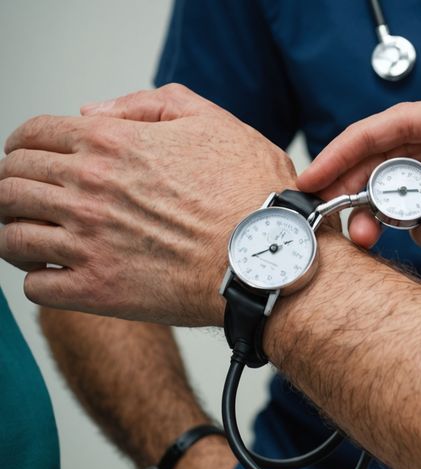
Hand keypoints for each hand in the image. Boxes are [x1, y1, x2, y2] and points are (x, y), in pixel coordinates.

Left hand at [0, 84, 296, 325]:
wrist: (272, 259)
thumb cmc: (253, 195)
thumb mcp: (215, 122)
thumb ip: (151, 104)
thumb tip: (93, 112)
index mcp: (112, 143)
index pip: (31, 136)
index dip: (22, 146)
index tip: (27, 160)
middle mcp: (89, 189)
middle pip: (10, 183)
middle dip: (13, 188)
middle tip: (28, 200)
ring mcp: (88, 241)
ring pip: (10, 234)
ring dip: (16, 233)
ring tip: (35, 240)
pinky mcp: (96, 290)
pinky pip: (35, 286)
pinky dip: (39, 278)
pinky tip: (59, 273)